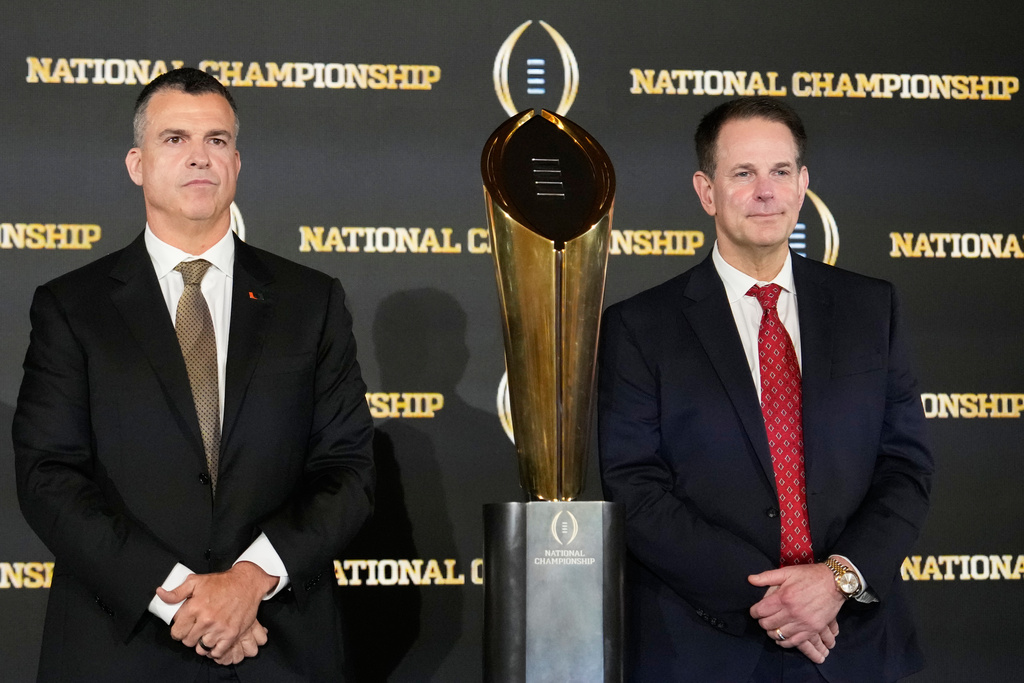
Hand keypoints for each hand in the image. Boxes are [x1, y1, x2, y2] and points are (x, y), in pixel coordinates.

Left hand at [157, 561, 277, 660]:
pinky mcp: (232, 634)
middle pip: (188, 642)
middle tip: (196, 628)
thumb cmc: (221, 583)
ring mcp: (219, 628)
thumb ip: (176, 592)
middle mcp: (206, 620)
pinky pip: (217, 651)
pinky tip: (214, 640)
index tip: (184, 627)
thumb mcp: (196, 581)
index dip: (179, 630)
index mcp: (194, 607)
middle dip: (190, 636)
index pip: (177, 632)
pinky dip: (214, 649)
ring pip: (201, 648)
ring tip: (206, 634)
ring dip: (202, 643)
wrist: (246, 583)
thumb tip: (160, 594)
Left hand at [748, 564, 844, 663]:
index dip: (754, 612)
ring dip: (772, 632)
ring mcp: (803, 623)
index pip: (760, 611)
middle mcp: (792, 612)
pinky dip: (785, 641)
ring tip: (772, 626)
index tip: (755, 611)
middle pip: (767, 624)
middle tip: (764, 618)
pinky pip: (794, 642)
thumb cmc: (810, 576)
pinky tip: (782, 637)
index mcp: (783, 597)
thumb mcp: (787, 571)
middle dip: (762, 621)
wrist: (835, 583)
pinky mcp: (813, 629)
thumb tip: (750, 579)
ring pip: (779, 634)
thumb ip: (767, 577)